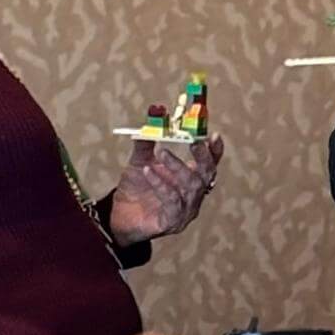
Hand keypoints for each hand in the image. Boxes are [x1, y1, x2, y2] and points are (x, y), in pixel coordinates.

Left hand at [107, 135, 223, 246]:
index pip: (210, 163)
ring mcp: (186, 210)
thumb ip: (148, 140)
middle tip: (193, 141)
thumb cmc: (136, 188)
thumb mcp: (141, 159)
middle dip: (202, 157)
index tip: (213, 135)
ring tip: (161, 152)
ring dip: (177, 167)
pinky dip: (161, 184)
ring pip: (191, 186)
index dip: (215, 150)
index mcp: (191, 178)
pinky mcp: (172, 221)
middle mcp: (194, 194)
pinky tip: (148, 171)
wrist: (120, 215)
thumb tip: (155, 112)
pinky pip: (172, 200)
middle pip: (206, 174)